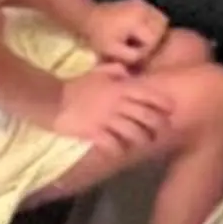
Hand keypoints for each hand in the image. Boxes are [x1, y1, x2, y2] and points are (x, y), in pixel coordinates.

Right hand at [53, 65, 175, 153]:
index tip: (171, 108)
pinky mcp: (95, 133)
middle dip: (157, 124)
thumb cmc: (75, 86)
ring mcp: (106, 119)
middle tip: (161, 131)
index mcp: (118, 87)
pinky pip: (114, 144)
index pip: (147, 94)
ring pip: (134, 132)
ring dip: (142, 139)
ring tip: (144, 143)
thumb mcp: (95, 73)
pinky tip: (121, 152)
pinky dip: (120, 150)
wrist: (51, 99)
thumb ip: (113, 71)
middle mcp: (117, 103)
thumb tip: (126, 71)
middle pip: (146, 115)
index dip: (162, 102)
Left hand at [82, 0, 168, 68]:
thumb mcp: (112, 51)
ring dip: (156, 31)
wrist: (86, 16)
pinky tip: (141, 32)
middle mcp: (142, 8)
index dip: (147, 50)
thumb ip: (132, 56)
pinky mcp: (140, 1)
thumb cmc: (98, 36)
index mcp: (136, 19)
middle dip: (155, 39)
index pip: (154, 38)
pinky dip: (153, 24)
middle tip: (142, 47)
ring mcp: (142, 2)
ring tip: (143, 40)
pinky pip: (155, 14)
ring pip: (162, 19)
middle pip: (162, 26)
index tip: (136, 54)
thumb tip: (146, 58)